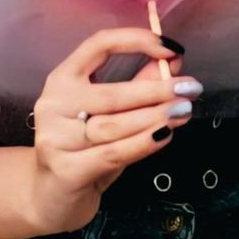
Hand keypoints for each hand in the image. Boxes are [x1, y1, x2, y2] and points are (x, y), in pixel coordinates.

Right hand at [28, 27, 200, 235]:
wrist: (49, 197)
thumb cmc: (84, 147)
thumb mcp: (109, 113)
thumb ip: (138, 83)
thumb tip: (173, 60)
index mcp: (63, 77)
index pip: (99, 44)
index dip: (136, 41)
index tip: (169, 48)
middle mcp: (54, 102)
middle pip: (112, 92)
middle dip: (156, 89)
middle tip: (190, 88)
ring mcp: (56, 137)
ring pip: (115, 125)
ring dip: (155, 117)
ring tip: (184, 111)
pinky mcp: (65, 170)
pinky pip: (113, 153)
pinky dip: (143, 143)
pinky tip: (165, 135)